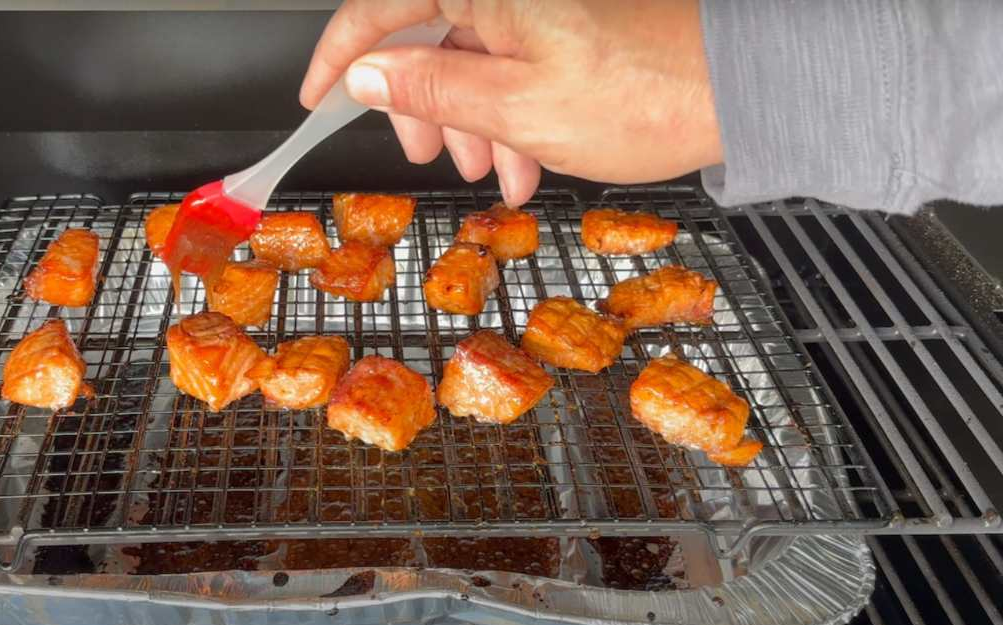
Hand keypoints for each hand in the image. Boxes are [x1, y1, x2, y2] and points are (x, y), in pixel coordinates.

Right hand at [300, 0, 722, 205]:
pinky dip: (509, 117)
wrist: (737, 90)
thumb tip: (366, 77)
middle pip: (427, 35)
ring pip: (473, 61)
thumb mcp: (513, 107)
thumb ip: (429, 89)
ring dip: (474, 125)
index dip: (339, 56)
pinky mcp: (567, 29)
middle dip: (423, 106)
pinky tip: (527, 161)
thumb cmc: (641, 93)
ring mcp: (539, 8)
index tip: (317, 98)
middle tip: (428, 154)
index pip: (379, 6)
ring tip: (499, 177)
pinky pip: (514, 68)